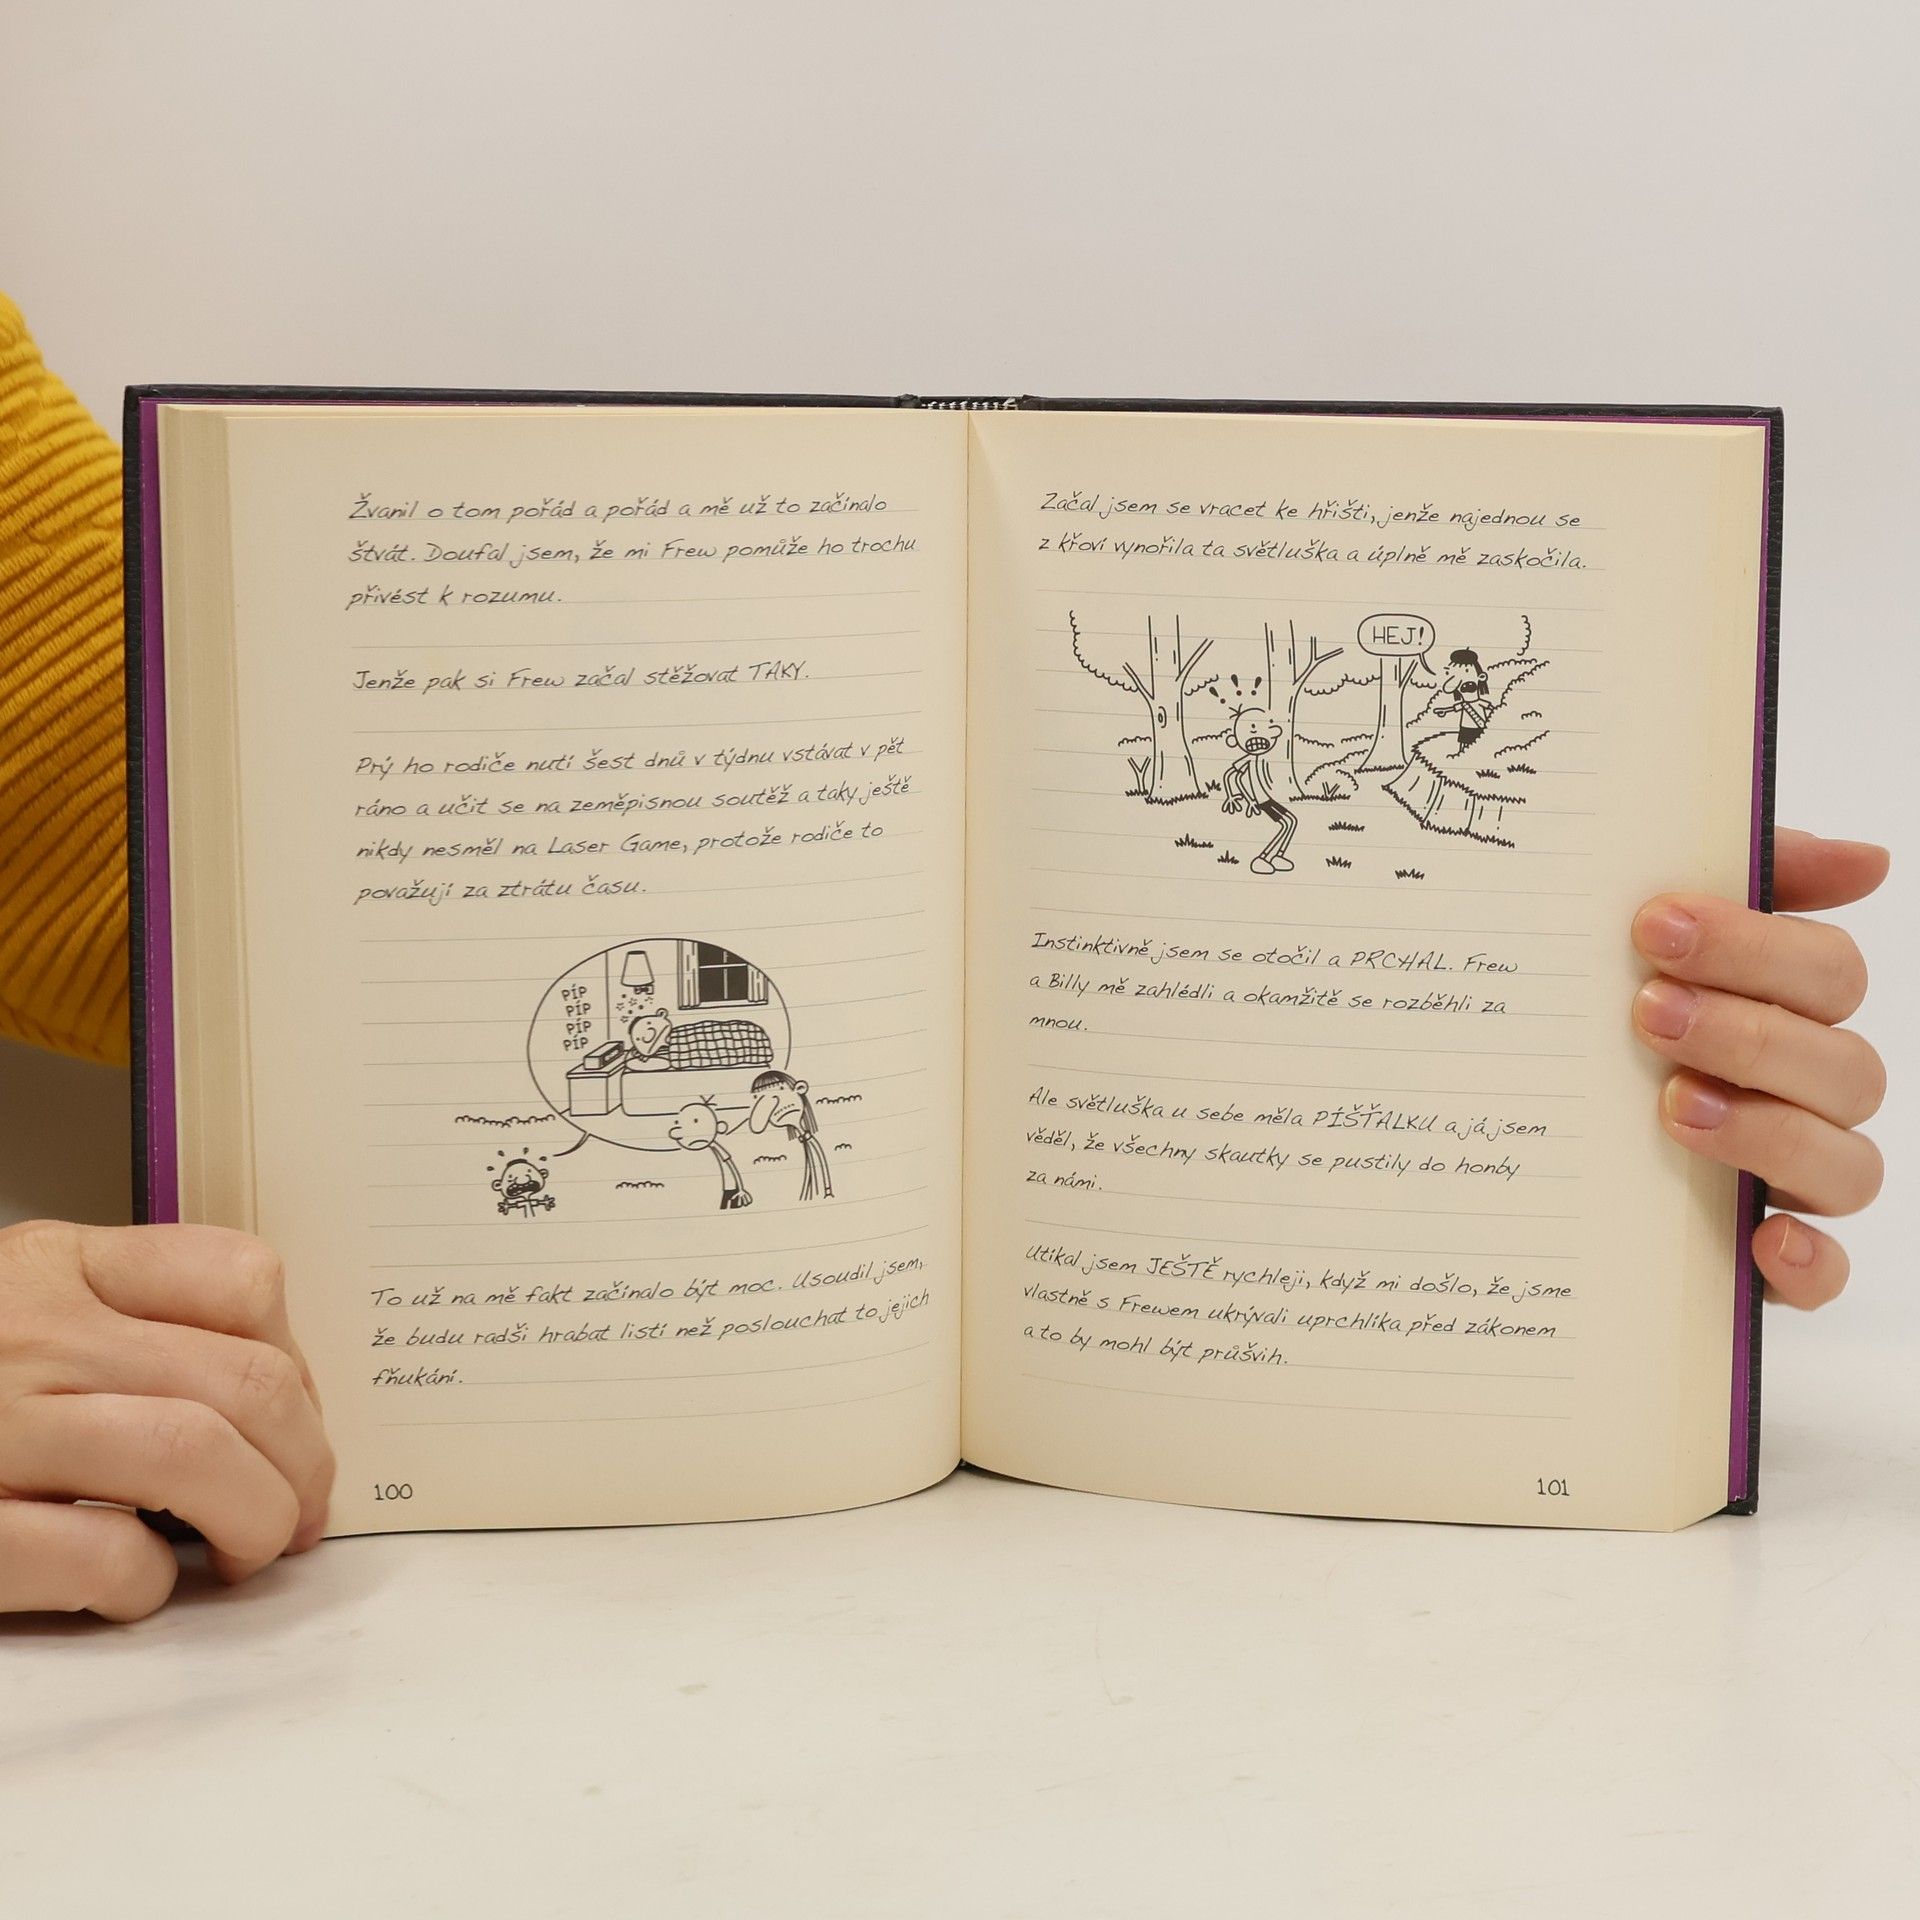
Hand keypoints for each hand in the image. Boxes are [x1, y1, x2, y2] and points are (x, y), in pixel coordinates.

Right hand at [0, 1222, 333, 1620]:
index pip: (240, 1277)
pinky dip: (144, 1581)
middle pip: (243, 1382)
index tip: (299, 1421)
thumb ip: (130, 1325)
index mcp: (56, 1267)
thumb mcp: (23, 1309)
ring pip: (191, 1454)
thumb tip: (276, 1405)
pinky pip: (97, 1551)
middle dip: (304, 1464)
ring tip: (246, 1552)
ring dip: (253, 1519)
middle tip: (299, 1514)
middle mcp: (28, 1334)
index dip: (302, 1363)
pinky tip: (134, 1585)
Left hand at [1630, 828, 1887, 1308]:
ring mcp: (1788, 1181)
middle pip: (1845, 1063)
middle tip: (1646, 1012)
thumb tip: (1866, 858)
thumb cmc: (1594, 1019)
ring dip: (1768, 1130)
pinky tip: (1765, 1239)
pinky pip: (1823, 1275)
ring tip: (1672, 1106)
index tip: (1653, 925)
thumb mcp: (1637, 940)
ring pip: (1848, 1165)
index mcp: (1786, 1011)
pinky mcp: (1761, 1264)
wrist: (1503, 1137)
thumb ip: (1739, 878)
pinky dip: (1810, 1262)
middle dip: (1749, 1031)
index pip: (1827, 972)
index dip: (1755, 945)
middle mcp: (1803, 1096)